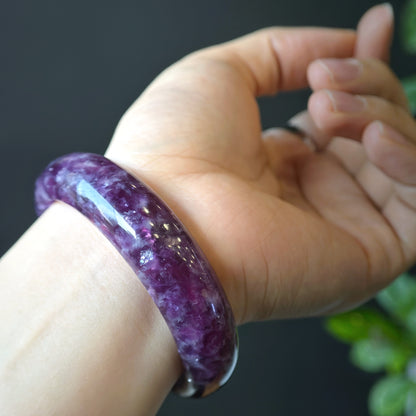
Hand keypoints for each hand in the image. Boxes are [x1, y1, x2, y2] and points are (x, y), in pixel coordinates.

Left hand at [105, 4, 414, 323]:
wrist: (164, 222)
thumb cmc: (172, 151)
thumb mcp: (220, 75)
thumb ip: (283, 52)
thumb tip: (346, 43)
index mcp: (276, 165)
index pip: (342, 118)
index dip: (365, 72)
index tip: (376, 27)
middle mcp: (311, 198)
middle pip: (377, 133)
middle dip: (370, 87)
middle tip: (326, 80)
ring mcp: (340, 228)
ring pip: (403, 161)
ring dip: (382, 116)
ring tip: (329, 108)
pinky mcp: (365, 259)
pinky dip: (411, 160)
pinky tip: (373, 137)